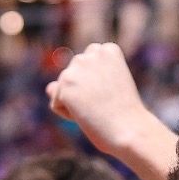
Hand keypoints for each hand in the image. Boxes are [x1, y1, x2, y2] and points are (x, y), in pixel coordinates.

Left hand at [46, 43, 157, 161]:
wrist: (130, 130)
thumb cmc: (123, 115)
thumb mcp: (105, 90)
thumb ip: (80, 81)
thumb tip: (49, 88)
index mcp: (108, 49)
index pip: (85, 69)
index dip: (96, 87)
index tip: (112, 95)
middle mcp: (92, 52)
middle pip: (72, 77)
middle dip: (83, 94)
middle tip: (105, 104)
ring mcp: (78, 66)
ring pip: (62, 90)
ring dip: (75, 104)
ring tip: (97, 109)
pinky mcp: (66, 83)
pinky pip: (56, 104)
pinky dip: (68, 115)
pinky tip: (87, 115)